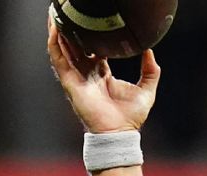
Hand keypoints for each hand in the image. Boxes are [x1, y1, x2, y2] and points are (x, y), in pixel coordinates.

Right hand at [46, 17, 159, 132]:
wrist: (119, 132)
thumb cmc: (131, 117)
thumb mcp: (147, 89)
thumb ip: (150, 70)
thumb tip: (150, 50)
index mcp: (102, 74)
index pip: (92, 49)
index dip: (90, 34)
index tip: (92, 20)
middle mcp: (87, 74)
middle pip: (75, 46)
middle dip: (71, 29)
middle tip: (70, 10)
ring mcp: (77, 77)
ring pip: (63, 48)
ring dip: (59, 30)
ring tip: (57, 12)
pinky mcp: (69, 82)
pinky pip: (59, 59)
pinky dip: (55, 43)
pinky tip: (55, 28)